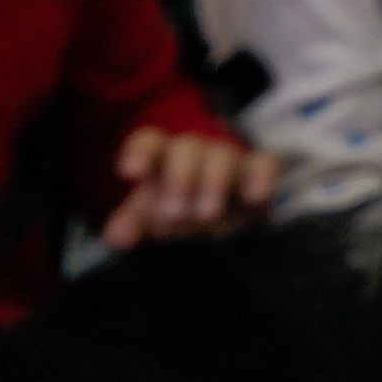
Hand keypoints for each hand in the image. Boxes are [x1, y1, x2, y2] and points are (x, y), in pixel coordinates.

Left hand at [96, 127, 274, 249]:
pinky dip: (261, 178)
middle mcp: (196, 153)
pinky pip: (264, 165)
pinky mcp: (259, 173)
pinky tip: (255, 197)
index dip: (139, 153)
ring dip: (213, 183)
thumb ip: (132, 223)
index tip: (130, 173)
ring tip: (207, 215)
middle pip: (186, 149)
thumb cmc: (179, 208)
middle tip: (172, 213)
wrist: (224, 212)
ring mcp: (229, 161)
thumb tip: (117, 238)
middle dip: (178, 178)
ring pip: (222, 157)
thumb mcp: (152, 215)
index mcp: (163, 157)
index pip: (150, 142)